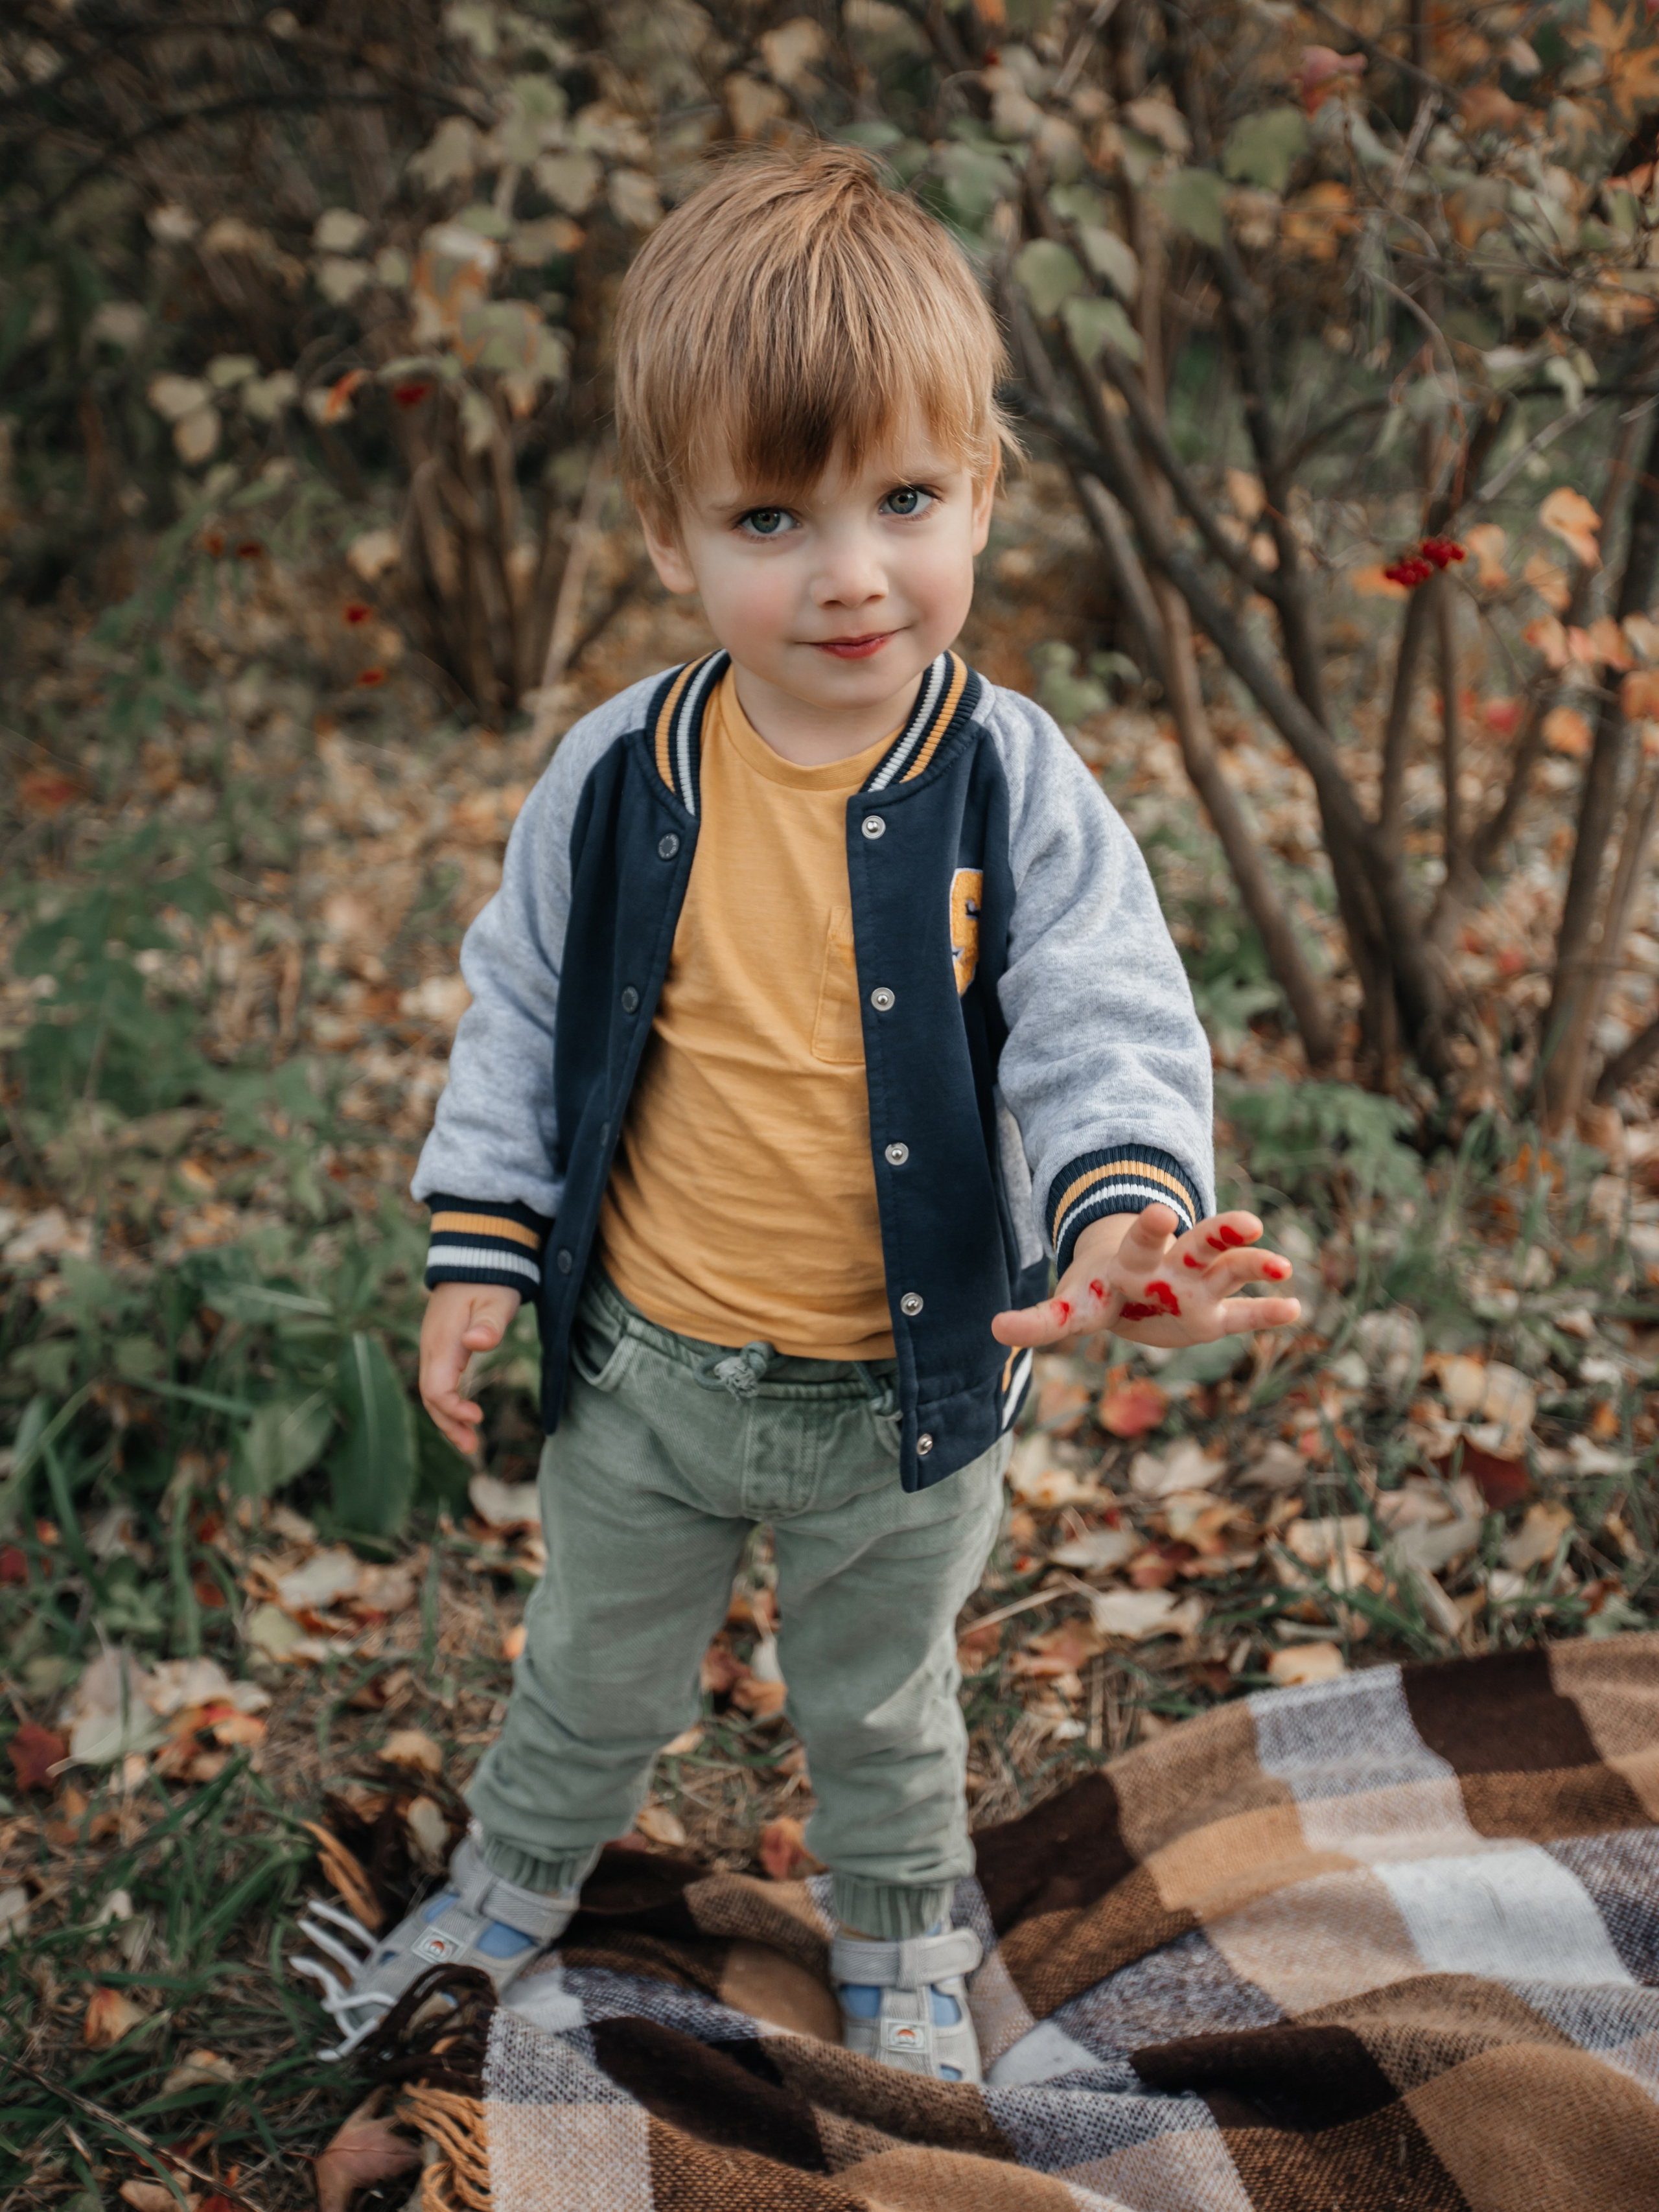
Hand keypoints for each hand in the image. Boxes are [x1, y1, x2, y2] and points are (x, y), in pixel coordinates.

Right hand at [420, 1281, 522, 1454]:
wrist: (474, 1258)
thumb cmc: (488, 1280)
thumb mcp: (496, 1300)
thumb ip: (489, 1324)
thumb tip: (476, 1344)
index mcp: (443, 1341)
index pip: (436, 1387)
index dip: (454, 1408)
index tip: (478, 1418)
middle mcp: (431, 1348)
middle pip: (430, 1396)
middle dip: (449, 1424)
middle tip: (473, 1448)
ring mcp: (433, 1348)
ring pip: (432, 1392)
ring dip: (447, 1419)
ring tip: (470, 1443)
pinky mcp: (440, 1348)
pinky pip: (438, 1382)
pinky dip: (448, 1403)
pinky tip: (464, 1417)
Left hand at [991, 1203, 1299, 1352]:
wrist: (1127, 1287)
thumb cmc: (1098, 1294)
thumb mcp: (1070, 1308)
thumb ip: (1038, 1321)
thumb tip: (993, 1330)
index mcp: (1132, 1262)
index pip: (1140, 1241)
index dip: (1150, 1229)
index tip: (1161, 1208)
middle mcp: (1169, 1269)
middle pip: (1194, 1246)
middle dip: (1216, 1233)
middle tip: (1248, 1221)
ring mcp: (1195, 1288)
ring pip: (1227, 1269)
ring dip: (1252, 1264)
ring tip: (1279, 1264)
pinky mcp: (1212, 1316)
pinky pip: (1243, 1313)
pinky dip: (1265, 1312)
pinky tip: (1293, 1307)